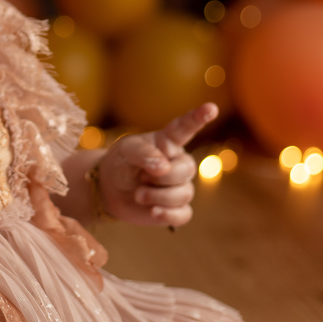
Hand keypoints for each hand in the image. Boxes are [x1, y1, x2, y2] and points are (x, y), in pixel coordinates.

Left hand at [95, 103, 217, 226]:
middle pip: (186, 169)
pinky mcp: (176, 208)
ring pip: (183, 194)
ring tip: (138, 194)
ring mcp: (180, 186)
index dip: (198, 117)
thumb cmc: (122, 162)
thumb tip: (163, 167)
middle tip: (140, 176)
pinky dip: (166, 214)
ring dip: (156, 196)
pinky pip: (183, 214)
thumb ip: (143, 153)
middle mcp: (179, 162)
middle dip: (160, 177)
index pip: (186, 127)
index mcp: (169, 142)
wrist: (111, 188)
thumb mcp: (125, 150)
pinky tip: (153, 211)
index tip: (211, 107)